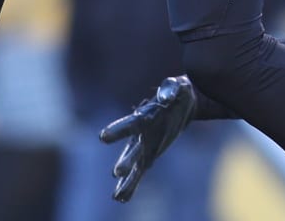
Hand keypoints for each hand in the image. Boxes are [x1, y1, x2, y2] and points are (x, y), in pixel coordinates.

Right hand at [99, 75, 197, 201]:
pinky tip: (122, 198)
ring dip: (127, 179)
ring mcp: (144, 146)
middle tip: (117, 172)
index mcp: (144, 115)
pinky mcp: (150, 155)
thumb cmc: (177, 91)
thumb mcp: (177, 86)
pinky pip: (140, 172)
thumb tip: (168, 96)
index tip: (103, 137)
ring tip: (116, 195)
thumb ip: (171, 89)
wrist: (181, 103)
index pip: (130, 124)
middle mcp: (140, 133)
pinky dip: (132, 184)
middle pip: (132, 148)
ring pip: (134, 164)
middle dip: (126, 160)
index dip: (118, 130)